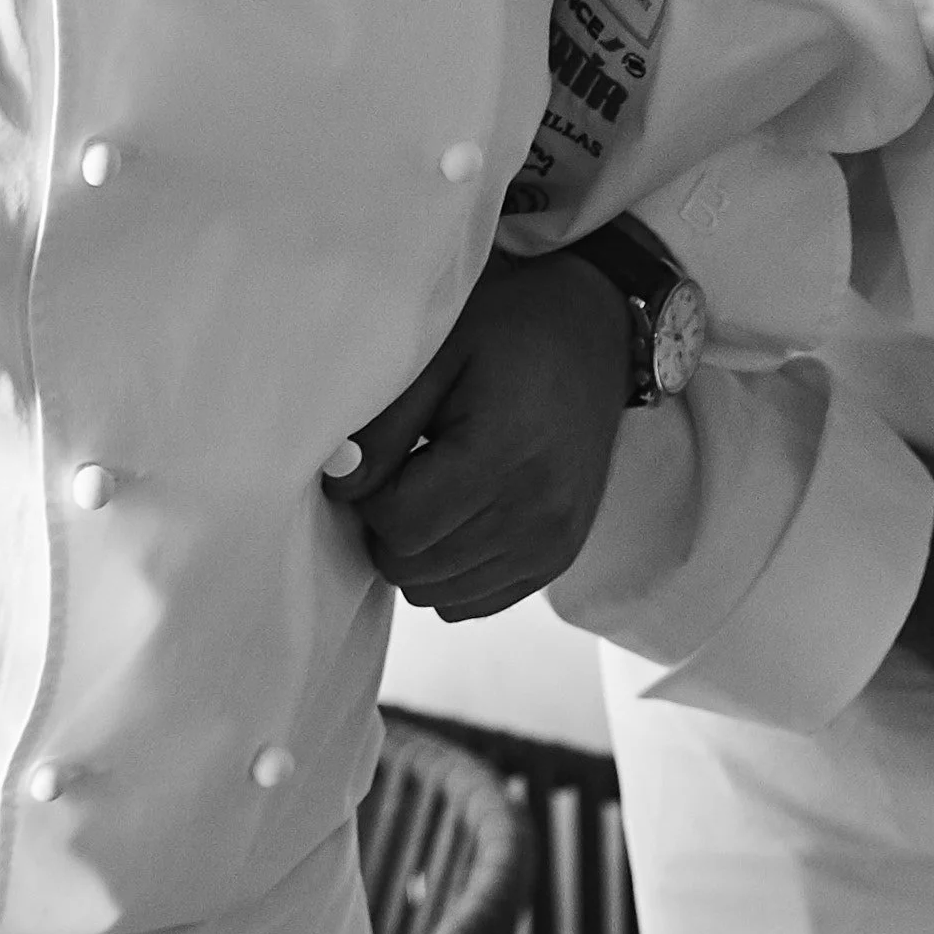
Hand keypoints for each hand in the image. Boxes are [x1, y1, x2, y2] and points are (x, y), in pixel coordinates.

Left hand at [322, 249, 631, 618]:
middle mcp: (537, 510)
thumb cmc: (510, 330)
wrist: (594, 330)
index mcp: (504, 454)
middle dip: (388, 526)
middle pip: (412, 567)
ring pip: (437, 595)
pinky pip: (473, 603)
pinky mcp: (559, 556)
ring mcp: (553, 541)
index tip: (384, 456)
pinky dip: (451, 573)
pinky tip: (459, 519)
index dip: (370, 496)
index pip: (398, 524)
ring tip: (433, 491)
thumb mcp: (439, 353)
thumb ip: (384, 426)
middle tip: (405, 471)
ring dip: (418, 553)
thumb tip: (339, 485)